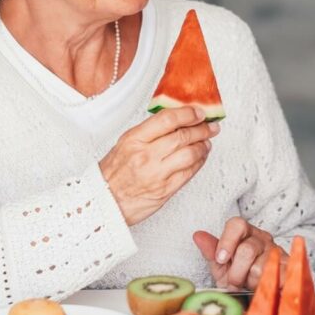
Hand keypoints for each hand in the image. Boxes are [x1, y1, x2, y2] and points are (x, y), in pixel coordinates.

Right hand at [99, 106, 217, 224]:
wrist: (104, 201)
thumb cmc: (112, 174)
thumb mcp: (125, 144)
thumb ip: (149, 132)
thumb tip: (176, 120)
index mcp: (134, 140)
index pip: (167, 119)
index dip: (188, 113)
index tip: (198, 112)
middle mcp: (146, 155)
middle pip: (183, 136)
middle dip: (202, 129)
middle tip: (210, 126)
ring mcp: (157, 174)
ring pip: (191, 154)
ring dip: (203, 146)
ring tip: (206, 141)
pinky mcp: (166, 190)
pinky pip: (190, 173)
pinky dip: (200, 162)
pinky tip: (201, 157)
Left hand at [193, 217, 285, 289]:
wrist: (263, 292)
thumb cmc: (240, 276)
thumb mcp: (222, 266)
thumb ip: (211, 251)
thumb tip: (198, 235)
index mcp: (245, 233)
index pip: (237, 224)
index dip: (227, 242)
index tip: (221, 259)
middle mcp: (263, 238)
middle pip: (247, 249)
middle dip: (237, 271)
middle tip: (236, 282)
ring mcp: (278, 252)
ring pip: (262, 267)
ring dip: (253, 282)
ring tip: (251, 285)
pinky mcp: (290, 268)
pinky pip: (279, 276)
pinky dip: (269, 284)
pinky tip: (264, 287)